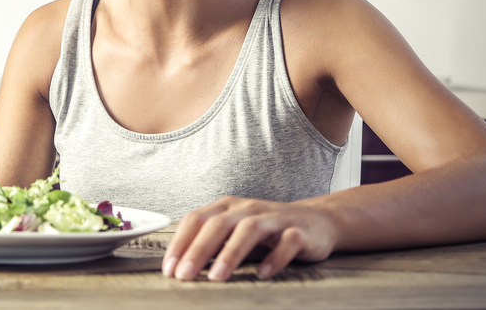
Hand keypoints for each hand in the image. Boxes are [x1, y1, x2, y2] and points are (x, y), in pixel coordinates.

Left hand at [162, 197, 337, 281]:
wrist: (316, 222)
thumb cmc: (267, 232)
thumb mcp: (235, 233)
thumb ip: (212, 244)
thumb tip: (181, 267)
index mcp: (227, 208)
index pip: (196, 219)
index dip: (180, 243)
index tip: (169, 268)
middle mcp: (248, 209)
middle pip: (218, 224)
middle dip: (197, 250)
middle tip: (184, 275)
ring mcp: (274, 218)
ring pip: (249, 230)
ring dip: (230, 253)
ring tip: (216, 277)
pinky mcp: (299, 231)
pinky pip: (286, 242)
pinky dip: (274, 258)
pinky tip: (262, 274)